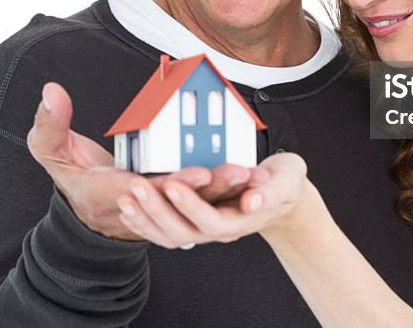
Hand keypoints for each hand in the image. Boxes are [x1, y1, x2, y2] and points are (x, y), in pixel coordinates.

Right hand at [27, 82, 256, 238]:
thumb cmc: (69, 171)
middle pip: (180, 200)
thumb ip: (50, 123)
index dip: (172, 185)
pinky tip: (253, 176)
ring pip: (197, 203)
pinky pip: (202, 199)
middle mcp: (140, 205)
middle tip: (240, 171)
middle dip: (211, 187)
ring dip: (226, 191)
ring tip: (255, 175)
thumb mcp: (49, 149)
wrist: (86, 204)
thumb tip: (52, 91)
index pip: (146, 191)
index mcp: (109, 194)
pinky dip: (226, 191)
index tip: (197, 172)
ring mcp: (159, 206)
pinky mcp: (174, 203)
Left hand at [115, 151, 308, 248]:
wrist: (282, 194)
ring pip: (169, 234)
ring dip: (145, 218)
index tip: (172, 184)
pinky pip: (165, 230)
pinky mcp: (195, 222)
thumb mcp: (287, 179)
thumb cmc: (284, 183)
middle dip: (157, 209)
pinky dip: (145, 222)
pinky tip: (129, 210)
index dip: (190, 205)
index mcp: (241, 219)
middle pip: (183, 230)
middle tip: (136, 187)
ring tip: (126, 199)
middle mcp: (219, 229)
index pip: (211, 220)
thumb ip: (270, 190)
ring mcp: (205, 228)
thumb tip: (252, 201)